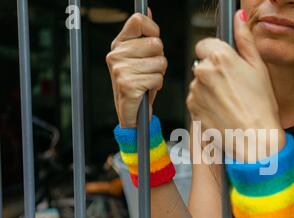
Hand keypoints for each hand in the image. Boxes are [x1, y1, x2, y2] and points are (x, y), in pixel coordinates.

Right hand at [106, 8, 166, 127]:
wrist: (132, 113)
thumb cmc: (138, 84)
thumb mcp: (141, 57)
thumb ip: (144, 35)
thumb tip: (148, 11)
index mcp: (119, 44)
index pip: (138, 21)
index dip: (153, 30)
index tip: (153, 43)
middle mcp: (116, 55)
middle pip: (156, 44)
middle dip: (160, 59)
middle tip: (149, 70)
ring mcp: (120, 70)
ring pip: (160, 62)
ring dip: (159, 74)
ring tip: (148, 80)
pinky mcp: (128, 85)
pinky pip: (158, 78)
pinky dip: (157, 86)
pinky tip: (147, 89)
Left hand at [187, 10, 284, 161]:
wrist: (255, 139)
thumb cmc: (262, 105)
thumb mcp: (258, 67)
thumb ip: (245, 39)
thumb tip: (239, 17)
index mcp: (220, 57)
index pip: (204, 45)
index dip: (216, 55)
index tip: (227, 66)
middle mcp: (203, 72)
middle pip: (202, 65)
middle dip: (213, 73)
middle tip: (234, 89)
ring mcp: (195, 92)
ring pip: (198, 84)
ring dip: (209, 90)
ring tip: (229, 103)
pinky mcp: (192, 109)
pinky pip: (195, 101)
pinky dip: (205, 105)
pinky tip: (221, 112)